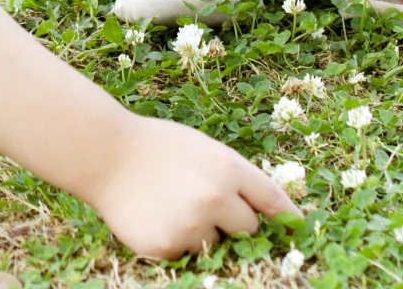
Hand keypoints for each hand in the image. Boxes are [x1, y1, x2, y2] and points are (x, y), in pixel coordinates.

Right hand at [89, 114, 294, 259]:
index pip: (273, 200)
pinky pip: (187, 254)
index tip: (298, 227)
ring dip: (202, 232)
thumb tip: (269, 212)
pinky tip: (157, 216)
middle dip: (235, 221)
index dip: (288, 216)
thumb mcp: (205, 149)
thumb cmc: (158, 147)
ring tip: (172, 204)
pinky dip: (177, 241)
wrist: (105, 154)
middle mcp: (214, 199)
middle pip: (248, 229)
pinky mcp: (167, 247)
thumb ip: (235, 177)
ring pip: (216, 244)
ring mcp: (190, 226)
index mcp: (228, 169)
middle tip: (205, 202)